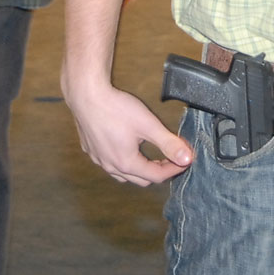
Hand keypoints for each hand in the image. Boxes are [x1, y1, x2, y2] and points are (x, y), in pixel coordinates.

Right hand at [62, 81, 192, 185]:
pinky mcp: (90, 149)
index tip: (184, 161)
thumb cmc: (116, 108)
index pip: (157, 176)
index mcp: (127, 163)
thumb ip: (169, 143)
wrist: (86, 95)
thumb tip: (187, 159)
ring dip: (139, 169)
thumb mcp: (148, 125)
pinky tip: (125, 146)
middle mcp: (110, 166)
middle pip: (140, 179)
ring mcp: (98, 159)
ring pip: (122, 174)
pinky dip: (122, 160)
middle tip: (170, 158)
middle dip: (158, 171)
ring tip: (150, 156)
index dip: (174, 169)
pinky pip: (108, 163)